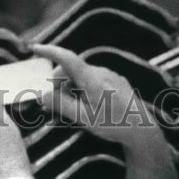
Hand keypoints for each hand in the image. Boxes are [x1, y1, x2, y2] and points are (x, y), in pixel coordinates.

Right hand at [31, 43, 163, 151]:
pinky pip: (93, 80)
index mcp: (92, 79)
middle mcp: (101, 72)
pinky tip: (86, 106)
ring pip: (82, 76)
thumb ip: (62, 104)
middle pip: (72, 70)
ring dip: (71, 88)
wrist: (142, 130)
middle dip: (59, 83)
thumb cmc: (114, 125)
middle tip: (52, 103)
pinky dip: (83, 89)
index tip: (35, 48)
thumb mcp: (84, 118)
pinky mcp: (116, 82)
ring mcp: (110, 76)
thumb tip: (43, 95)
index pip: (67, 58)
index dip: (50, 51)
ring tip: (71, 109)